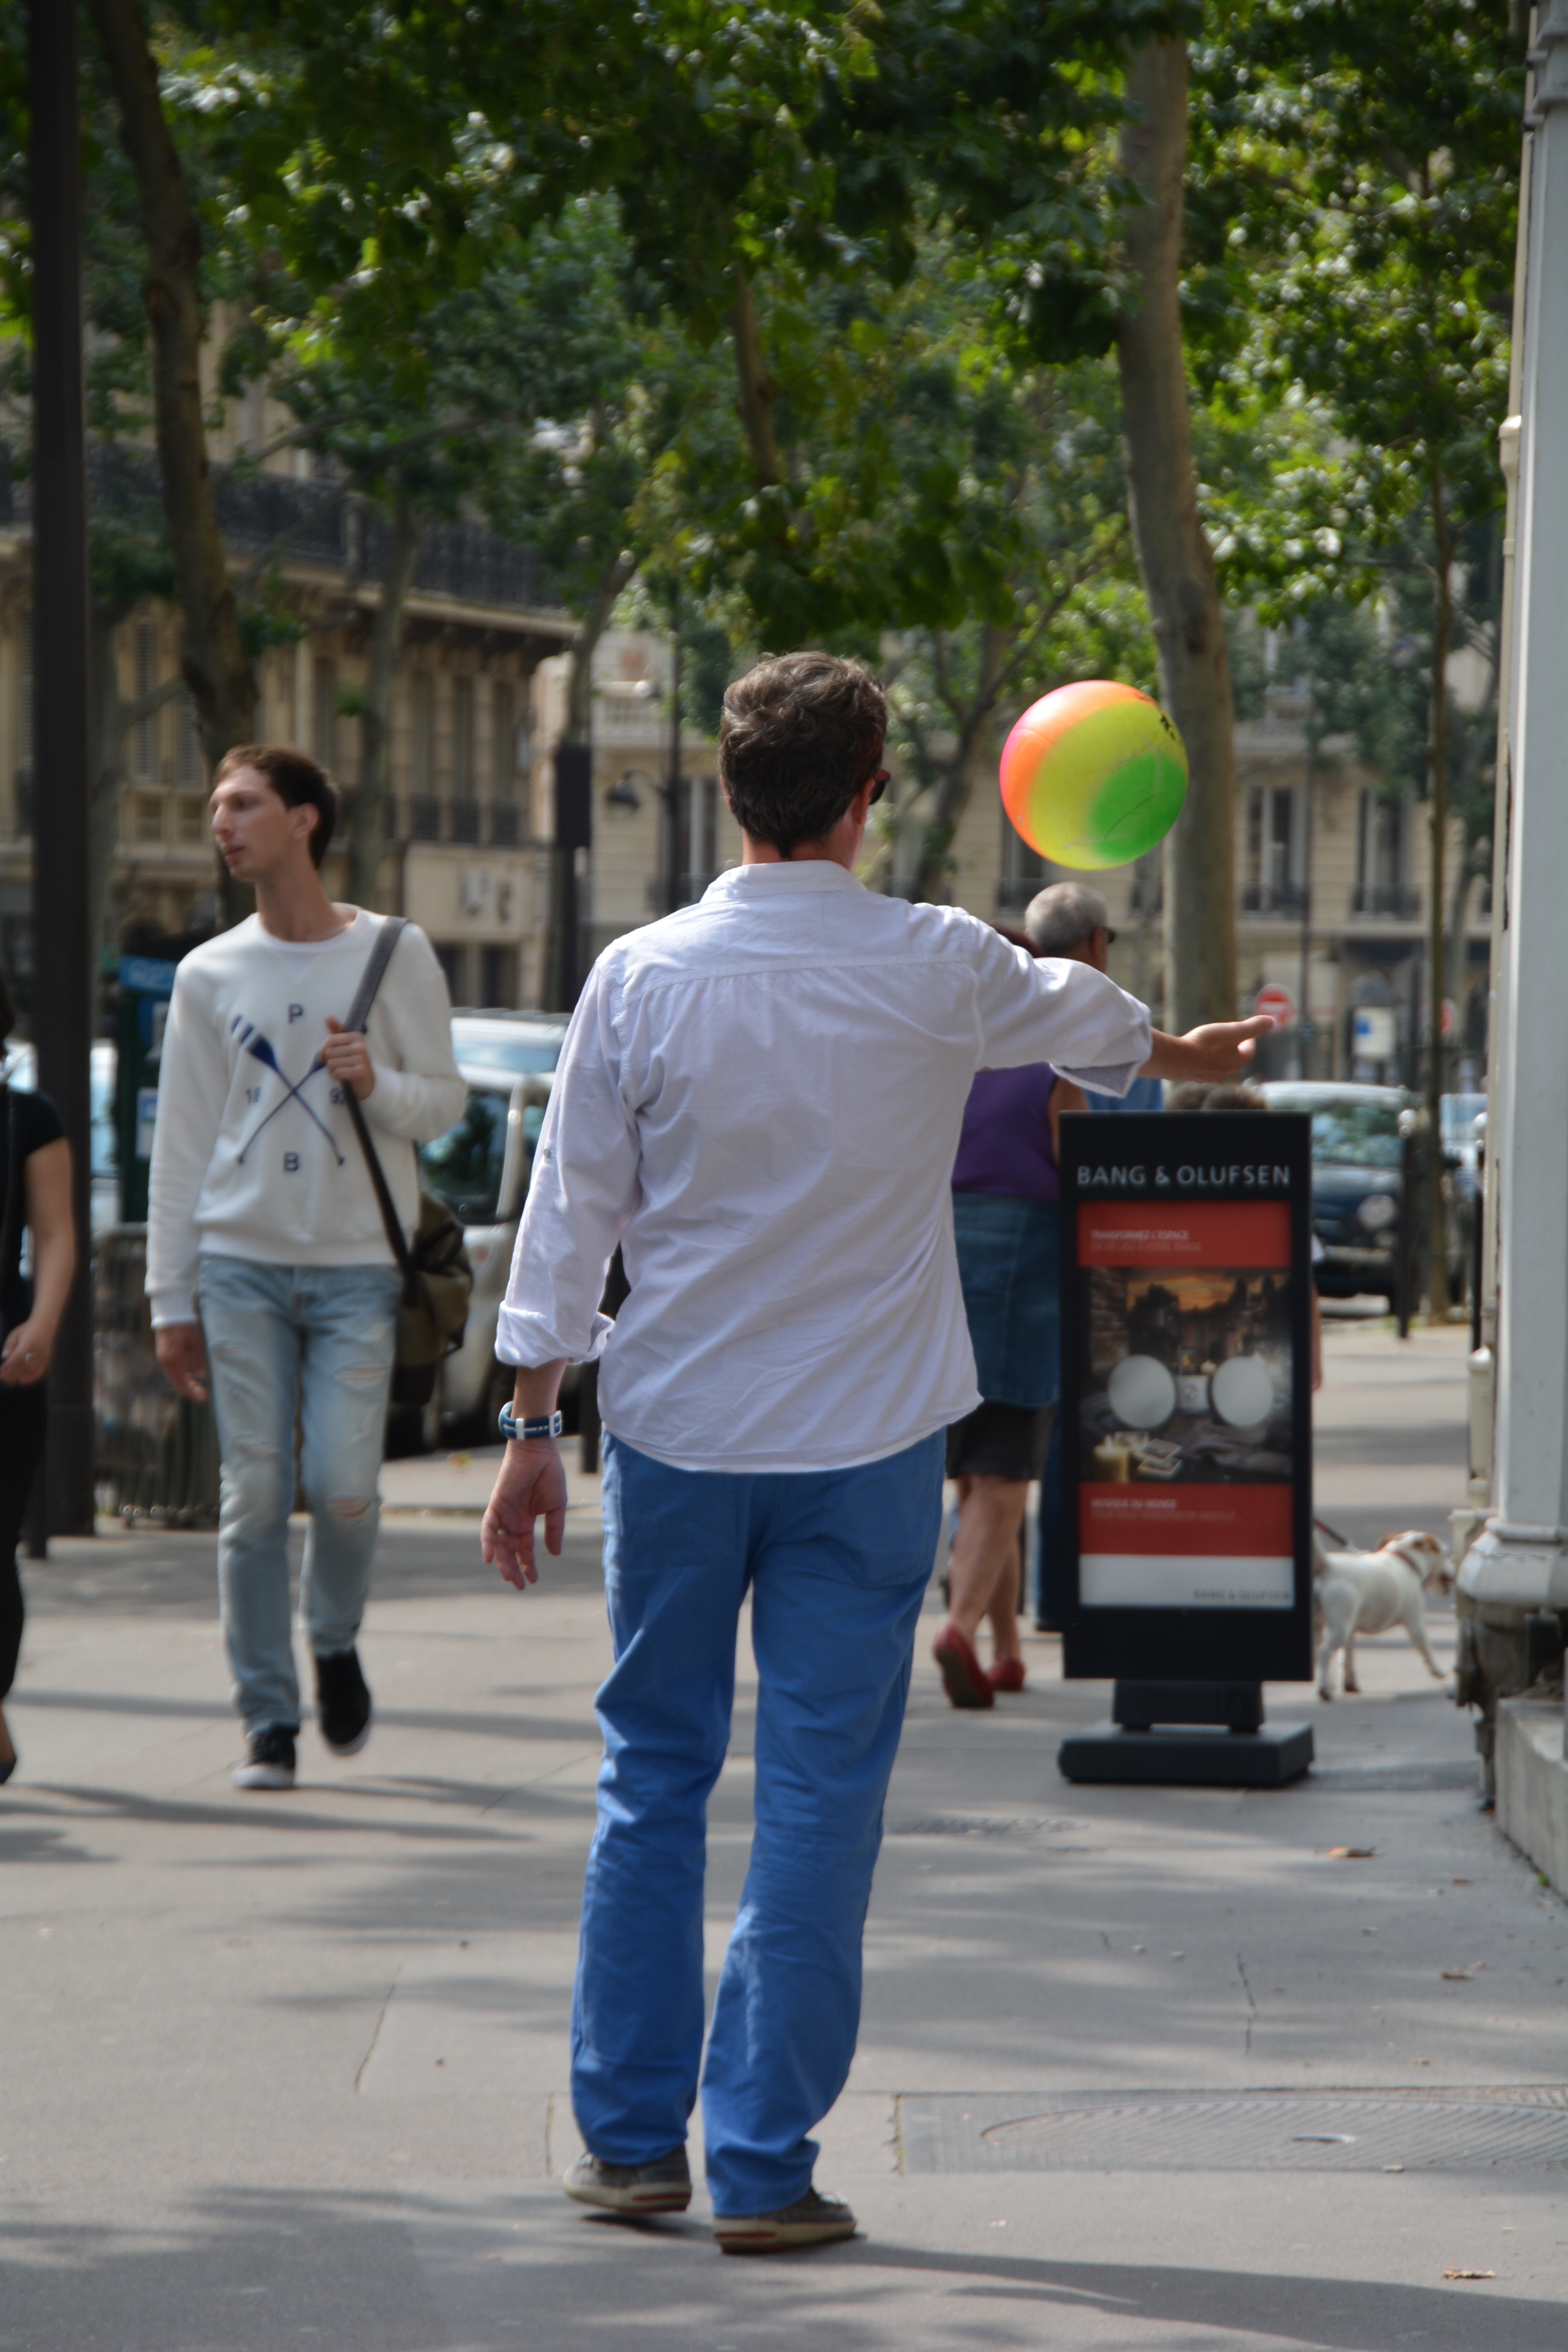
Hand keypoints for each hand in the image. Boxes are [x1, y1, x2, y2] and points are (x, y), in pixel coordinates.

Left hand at [0, 1316, 52, 1385]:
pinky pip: (40, 1372)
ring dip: (20, 1377)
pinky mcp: (47, 1359)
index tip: (1, 1372)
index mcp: (27, 1343)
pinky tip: (23, 1382)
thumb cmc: (27, 1330)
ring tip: (11, 1381)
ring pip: (31, 1371)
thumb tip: (5, 1356)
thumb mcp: (15, 1334)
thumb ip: (9, 1346)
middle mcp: (36, 1351)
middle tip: (4, 1379)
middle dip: (13, 1374)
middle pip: (24, 1366)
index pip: (16, 1358)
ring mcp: (43, 1356)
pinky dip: (32, 1378)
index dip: (8, 1367)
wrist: (45, 1325)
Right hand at [155, 1322, 209, 1402]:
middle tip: (203, 1394)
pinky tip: (189, 1375)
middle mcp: (165, 1361)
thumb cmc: (184, 1326)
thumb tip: (200, 1377)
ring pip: (174, 1377)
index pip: (181, 1382)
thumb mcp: (195, 1343)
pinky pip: (171, 1370)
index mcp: (173, 1359)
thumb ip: (197, 1361)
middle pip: (177, 1382)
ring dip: (185, 1383)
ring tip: (198, 1386)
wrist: (170, 1313)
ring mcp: (162, 1358)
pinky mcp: (163, 1354)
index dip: (191, 1392)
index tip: (202, 1397)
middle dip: (189, 1389)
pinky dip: (180, 1375)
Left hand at [323, 1017, 375, 1100]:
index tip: (323, 1057)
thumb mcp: (345, 1045)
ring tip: (340, 1071)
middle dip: (328, 1061)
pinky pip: (337, 1072)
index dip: (322, 1050)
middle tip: (336, 1065)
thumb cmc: (353, 1062)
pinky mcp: (360, 1072)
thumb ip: (336, 1032)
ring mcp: (361, 1059)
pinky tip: (342, 1077)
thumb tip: (328, 1017)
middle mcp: (360, 1046)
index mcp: (356, 1036)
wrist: (368, 1081)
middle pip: (329, 1052)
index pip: (330, 1040)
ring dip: (331, 1070)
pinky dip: (336, 1077)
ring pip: (332, 1063)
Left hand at [481, 1441, 567, 1590]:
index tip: (534, 1580)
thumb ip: (554, 1530)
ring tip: (509, 1577)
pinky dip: (488, 1543)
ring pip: (498, 1543)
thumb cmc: (549, 1474)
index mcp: (525, 1521)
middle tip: (519, 1585)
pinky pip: (488, 1527)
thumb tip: (555, 1554)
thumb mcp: (556, 1507)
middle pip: (509, 1550)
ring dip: (502, 1561)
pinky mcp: (496, 1505)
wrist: (539, 1451)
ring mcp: (503, 1513)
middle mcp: (512, 1520)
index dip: (528, 1564)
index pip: (524, 1548)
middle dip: (513, 1568)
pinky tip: (490, 1558)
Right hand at [1141, 1015, 1273, 1084]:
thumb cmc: (1205, 1044)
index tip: (1247, 1033)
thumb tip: (1272, 1021)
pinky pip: (1204, 1068)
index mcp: (1237, 1061)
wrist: (1177, 1059)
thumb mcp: (1232, 1030)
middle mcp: (1225, 1072)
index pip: (1249, 1051)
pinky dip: (1204, 1060)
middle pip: (1235, 1059)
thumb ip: (1252, 1027)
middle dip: (1235, 1048)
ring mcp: (1209, 1076)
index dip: (1250, 1040)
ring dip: (1219, 1055)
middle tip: (1231, 1037)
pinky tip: (1197, 1054)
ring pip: (1219, 1065)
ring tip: (1214, 1045)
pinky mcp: (1194, 1076)